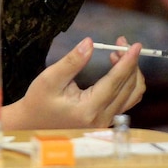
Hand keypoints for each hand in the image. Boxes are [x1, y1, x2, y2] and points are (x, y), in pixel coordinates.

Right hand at [4, 36, 145, 129]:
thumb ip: (72, 61)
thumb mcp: (49, 79)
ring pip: (132, 94)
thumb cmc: (38, 101)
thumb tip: (90, 43)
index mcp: (88, 109)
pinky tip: (116, 69)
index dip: (128, 61)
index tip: (135, 45)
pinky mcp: (106, 120)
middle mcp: (101, 118)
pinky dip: (127, 82)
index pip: (116, 81)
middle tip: (120, 43)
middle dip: (129, 62)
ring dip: (130, 72)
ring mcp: (106, 122)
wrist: (32, 124)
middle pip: (129, 87)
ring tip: (116, 55)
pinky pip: (127, 100)